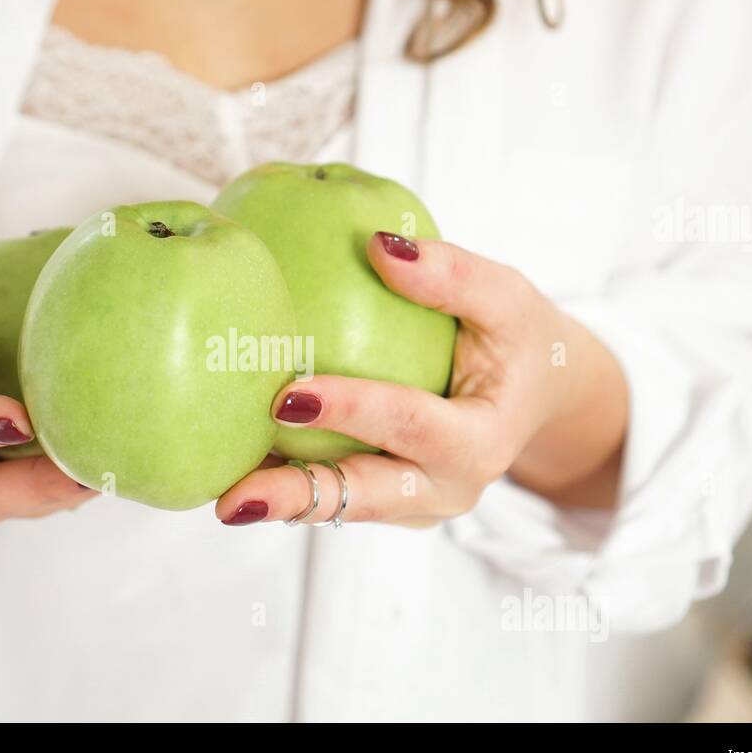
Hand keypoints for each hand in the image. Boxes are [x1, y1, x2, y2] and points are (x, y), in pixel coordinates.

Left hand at [215, 233, 628, 527]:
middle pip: (361, 498)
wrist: (535, 395)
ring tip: (217, 494)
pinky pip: (330, 494)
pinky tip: (229, 464)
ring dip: (278, 501)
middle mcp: (442, 489)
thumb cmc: (518, 340)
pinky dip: (284, 480)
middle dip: (295, 498)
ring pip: (336, 507)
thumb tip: (378, 244)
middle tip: (232, 496)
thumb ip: (452, 275)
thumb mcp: (507, 298)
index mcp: (480, 444)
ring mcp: (411, 505)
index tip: (289, 395)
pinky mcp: (383, 502)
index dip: (352, 411)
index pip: (410, 426)